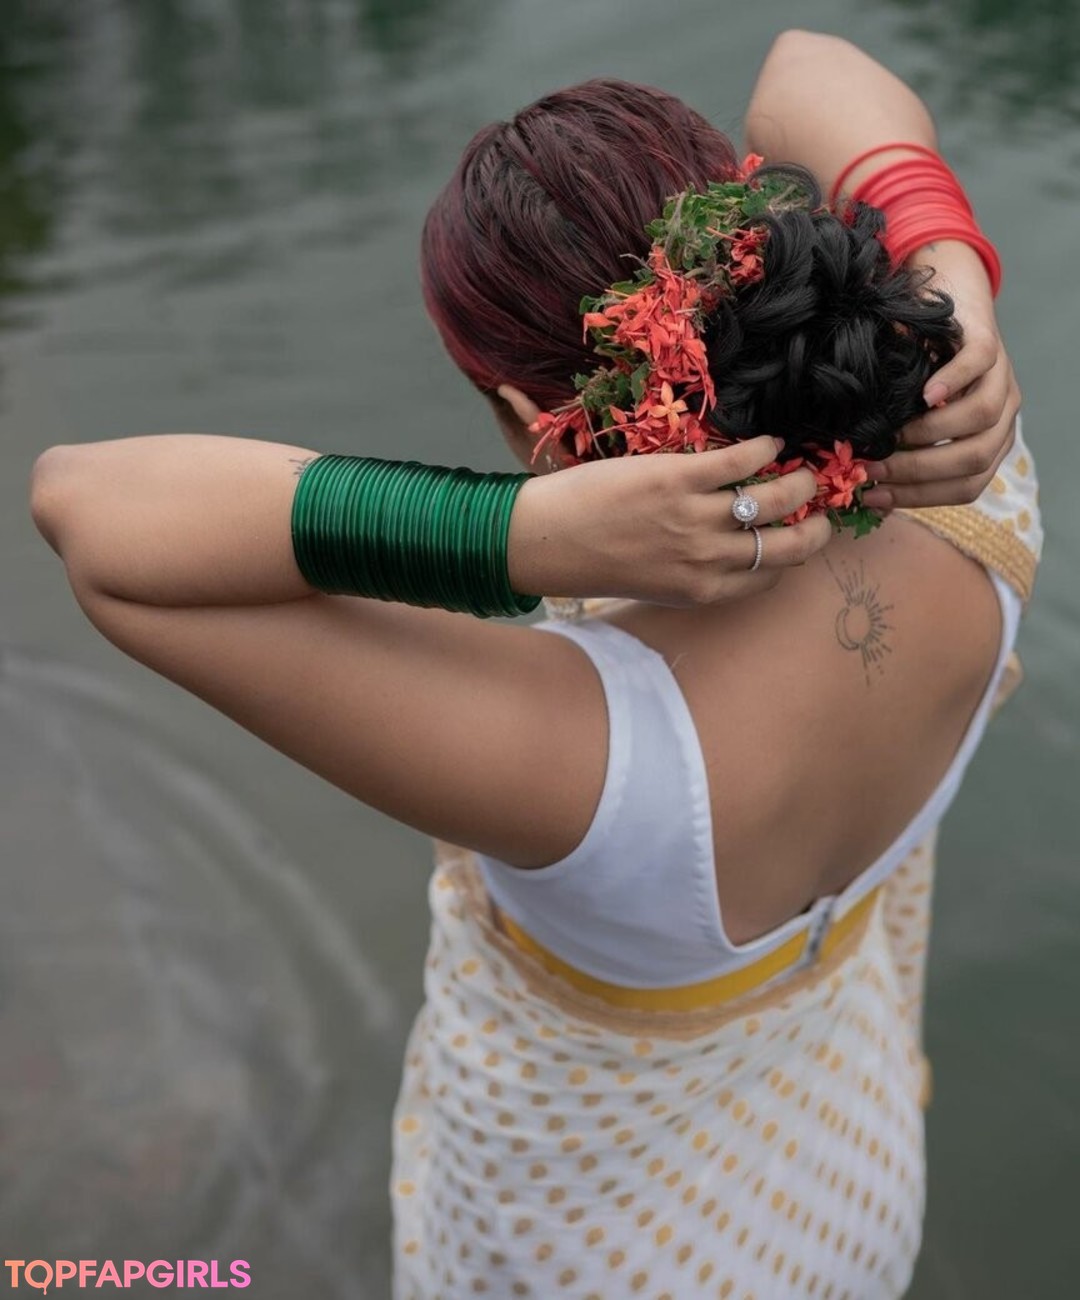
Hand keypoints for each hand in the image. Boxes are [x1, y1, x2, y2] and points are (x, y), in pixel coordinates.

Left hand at [507, 435, 832, 607]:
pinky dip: (763, 449)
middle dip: (818, 522)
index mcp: (703, 590)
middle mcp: (707, 560)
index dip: (796, 553)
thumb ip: (696, 572)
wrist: (545, 540)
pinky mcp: (677, 479)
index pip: (773, 575)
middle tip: (818, 500)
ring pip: (775, 499)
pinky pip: (741, 461)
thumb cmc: (596, 560)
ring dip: (799, 480)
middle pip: (791, 544)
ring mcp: (694, 519)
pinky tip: (768, 443)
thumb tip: (731, 551)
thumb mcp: (654, 583)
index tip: (803, 532)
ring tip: (801, 467)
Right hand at [862, 240, 1020, 510]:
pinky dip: (952, 383)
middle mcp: (1003, 416)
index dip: (921, 498)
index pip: (965, 486)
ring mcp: (1001, 378)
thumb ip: (903, 446)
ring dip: (932, 435)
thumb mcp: (914, 413)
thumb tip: (862, 487)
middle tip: (875, 469)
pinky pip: (978, 365)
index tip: (875, 498)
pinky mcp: (989, 340)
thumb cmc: (919, 365)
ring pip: (982, 419)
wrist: (943, 296)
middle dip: (920, 472)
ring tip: (892, 435)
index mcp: (987, 441)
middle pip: (975, 461)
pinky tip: (923, 395)